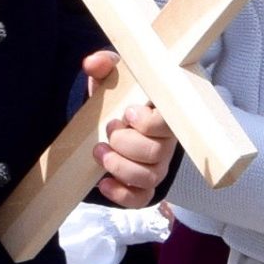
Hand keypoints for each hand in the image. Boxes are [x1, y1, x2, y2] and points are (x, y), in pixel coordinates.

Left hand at [80, 50, 177, 207]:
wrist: (111, 122)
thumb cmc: (120, 98)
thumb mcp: (113, 78)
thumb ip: (104, 65)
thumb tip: (92, 63)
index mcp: (164, 116)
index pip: (171, 124)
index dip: (149, 123)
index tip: (127, 113)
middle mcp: (166, 145)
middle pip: (155, 152)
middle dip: (125, 142)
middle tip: (108, 129)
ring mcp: (156, 168)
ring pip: (149, 177)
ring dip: (119, 166)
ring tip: (98, 151)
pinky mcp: (143, 187)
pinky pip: (140, 199)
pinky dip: (120, 194)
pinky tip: (102, 182)